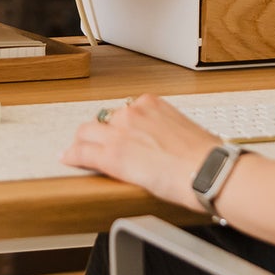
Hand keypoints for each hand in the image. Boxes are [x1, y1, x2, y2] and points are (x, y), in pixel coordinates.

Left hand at [60, 94, 223, 209]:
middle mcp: (133, 113)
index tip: (122, 132)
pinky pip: (82, 152)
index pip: (125, 109)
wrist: (207, 170)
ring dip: (83, 141)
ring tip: (78, 149)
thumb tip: (167, 142)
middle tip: (98, 142)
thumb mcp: (185, 130)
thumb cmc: (205, 156)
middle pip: (104, 118)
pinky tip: (67, 158)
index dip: (120, 124)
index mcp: (152, 104)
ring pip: (88, 132)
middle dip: (100, 131)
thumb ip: (168, 130)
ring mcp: (120, 132)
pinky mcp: (112, 155)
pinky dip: (72, 155)